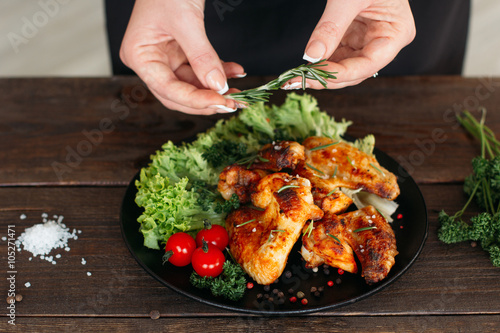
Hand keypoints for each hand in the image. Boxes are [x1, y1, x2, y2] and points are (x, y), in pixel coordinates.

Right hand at [120, 0, 244, 114]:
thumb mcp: (186, 21)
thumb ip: (202, 57)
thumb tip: (219, 87)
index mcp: (139, 56)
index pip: (167, 89)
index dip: (195, 100)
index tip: (220, 102)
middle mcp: (149, 61)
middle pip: (178, 94)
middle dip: (206, 100)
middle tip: (232, 104)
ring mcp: (164, 58)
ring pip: (192, 85)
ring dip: (216, 88)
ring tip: (239, 91)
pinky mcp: (180, 53)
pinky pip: (199, 70)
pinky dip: (217, 72)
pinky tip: (235, 71)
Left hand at [284, 0, 414, 89]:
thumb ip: (331, 27)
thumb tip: (312, 56)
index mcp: (396, 33)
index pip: (368, 64)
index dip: (341, 73)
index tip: (314, 75)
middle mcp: (384, 41)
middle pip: (355, 71)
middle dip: (327, 77)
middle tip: (298, 81)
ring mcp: (368, 40)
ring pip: (344, 67)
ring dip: (321, 73)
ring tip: (297, 77)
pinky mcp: (353, 36)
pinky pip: (336, 56)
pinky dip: (320, 62)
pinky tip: (304, 67)